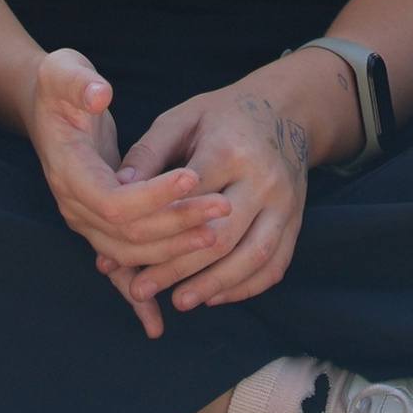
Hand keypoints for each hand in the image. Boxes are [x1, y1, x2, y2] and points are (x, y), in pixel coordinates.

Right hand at [23, 45, 231, 336]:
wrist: (45, 106)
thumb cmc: (60, 86)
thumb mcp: (63, 72)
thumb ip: (78, 82)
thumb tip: (97, 94)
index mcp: (69, 173)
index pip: (115, 199)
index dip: (155, 195)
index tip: (195, 179)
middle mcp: (74, 206)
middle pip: (128, 233)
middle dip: (178, 224)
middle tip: (224, 209)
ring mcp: (85, 222)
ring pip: (130, 254)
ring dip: (173, 251)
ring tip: (218, 238)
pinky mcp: (99, 227)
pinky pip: (118, 270)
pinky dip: (138, 297)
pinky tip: (156, 325)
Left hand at [105, 66, 320, 325]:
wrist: (284, 111)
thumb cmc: (221, 115)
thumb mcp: (181, 120)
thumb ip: (148, 153)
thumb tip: (116, 189)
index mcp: (229, 150)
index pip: (189, 202)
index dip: (153, 232)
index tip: (120, 256)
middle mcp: (264, 180)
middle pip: (220, 237)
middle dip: (178, 269)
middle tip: (142, 290)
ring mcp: (286, 204)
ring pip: (252, 257)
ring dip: (214, 286)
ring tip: (179, 301)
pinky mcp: (296, 221)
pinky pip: (275, 264)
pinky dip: (246, 286)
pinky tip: (216, 296)